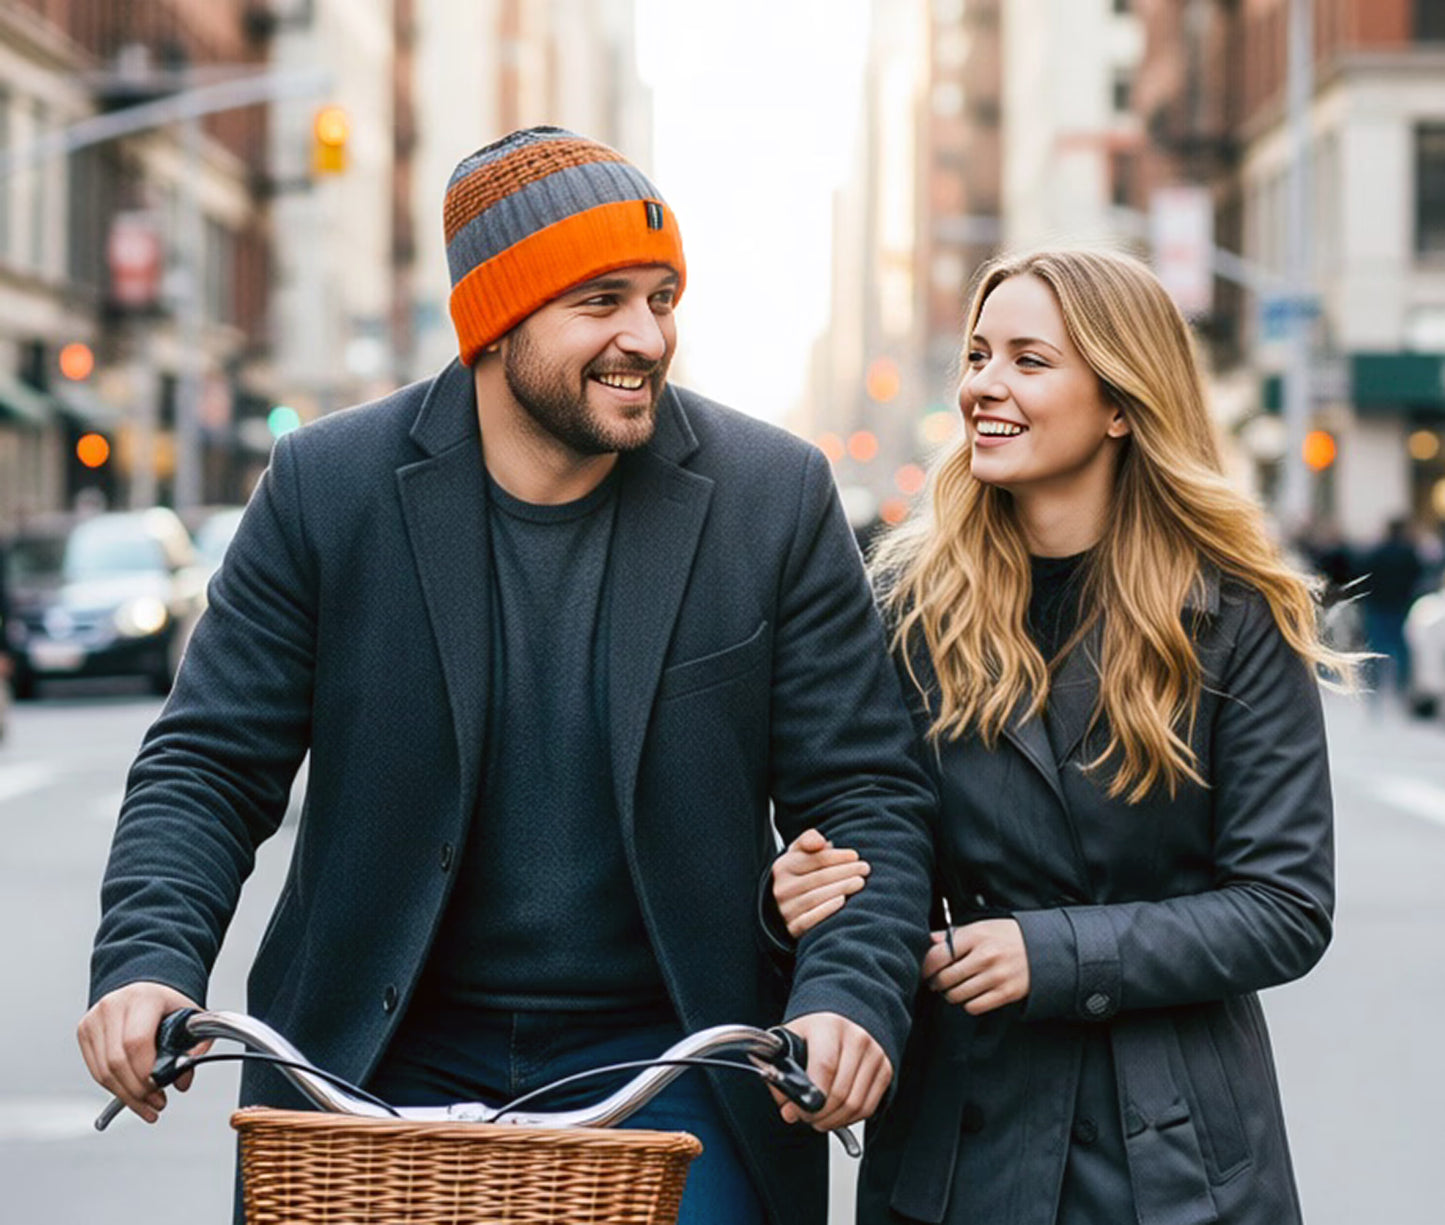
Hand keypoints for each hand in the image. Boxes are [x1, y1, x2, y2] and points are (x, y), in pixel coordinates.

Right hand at [77, 982, 208, 1122]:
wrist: (144, 989)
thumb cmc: (167, 1005)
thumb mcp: (190, 1019)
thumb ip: (195, 1048)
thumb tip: (182, 1080)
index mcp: (143, 998)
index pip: (137, 1042)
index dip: (146, 1071)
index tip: (161, 1088)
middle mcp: (114, 1005)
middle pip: (117, 1061)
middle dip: (138, 1090)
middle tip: (156, 1103)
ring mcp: (95, 1018)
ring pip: (103, 1071)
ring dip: (126, 1095)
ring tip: (146, 1105)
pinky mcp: (84, 1032)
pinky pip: (96, 1071)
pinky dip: (114, 1089)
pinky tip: (131, 1096)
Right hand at [771, 828, 869, 938]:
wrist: (783, 908)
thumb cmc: (800, 875)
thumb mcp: (799, 854)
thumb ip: (809, 839)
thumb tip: (822, 842)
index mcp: (783, 867)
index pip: (814, 859)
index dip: (837, 856)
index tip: (855, 856)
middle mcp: (781, 888)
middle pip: (818, 878)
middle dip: (845, 871)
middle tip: (865, 869)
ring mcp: (785, 910)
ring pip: (815, 897)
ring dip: (841, 888)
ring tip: (860, 882)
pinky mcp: (791, 928)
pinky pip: (808, 920)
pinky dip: (826, 910)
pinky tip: (842, 901)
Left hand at [776, 1011, 891, 1131]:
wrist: (843, 1020)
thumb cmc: (815, 1033)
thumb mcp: (790, 1041)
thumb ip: (781, 1071)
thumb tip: (788, 1108)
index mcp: (829, 1026)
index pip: (824, 1067)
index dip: (808, 1097)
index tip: (794, 1110)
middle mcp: (857, 1038)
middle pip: (840, 1092)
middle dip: (818, 1114)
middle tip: (804, 1117)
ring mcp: (874, 1054)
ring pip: (854, 1105)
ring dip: (832, 1121)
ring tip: (817, 1118)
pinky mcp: (885, 1071)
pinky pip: (867, 1108)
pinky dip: (848, 1119)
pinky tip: (835, 1114)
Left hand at [920, 919, 1029, 1014]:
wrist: (1043, 948)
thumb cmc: (1008, 936)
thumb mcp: (982, 926)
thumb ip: (956, 934)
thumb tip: (931, 939)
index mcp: (976, 936)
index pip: (939, 955)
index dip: (926, 966)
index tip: (926, 970)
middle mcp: (985, 956)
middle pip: (945, 978)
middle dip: (936, 982)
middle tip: (936, 982)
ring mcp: (996, 976)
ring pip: (957, 995)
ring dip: (950, 994)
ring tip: (952, 989)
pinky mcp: (1005, 993)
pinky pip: (974, 1007)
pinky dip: (967, 1004)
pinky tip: (970, 995)